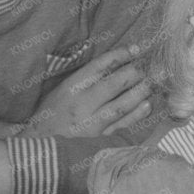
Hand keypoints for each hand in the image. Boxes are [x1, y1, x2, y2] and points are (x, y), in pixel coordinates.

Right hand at [25, 47, 150, 137]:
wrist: (39, 144)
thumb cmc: (52, 114)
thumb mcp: (61, 90)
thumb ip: (84, 78)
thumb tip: (113, 63)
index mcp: (72, 87)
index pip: (99, 66)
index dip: (120, 55)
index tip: (136, 49)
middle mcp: (82, 104)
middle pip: (114, 84)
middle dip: (136, 72)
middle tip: (152, 64)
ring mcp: (91, 123)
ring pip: (121, 105)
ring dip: (140, 92)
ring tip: (154, 82)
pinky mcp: (98, 140)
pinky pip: (121, 126)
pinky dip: (136, 115)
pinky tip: (147, 105)